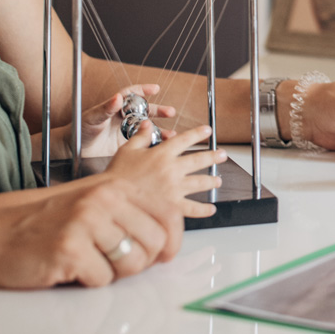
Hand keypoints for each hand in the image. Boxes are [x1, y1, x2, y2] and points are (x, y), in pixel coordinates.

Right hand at [0, 126, 225, 287]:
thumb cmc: (38, 223)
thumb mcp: (86, 202)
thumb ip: (125, 212)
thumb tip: (166, 237)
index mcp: (111, 186)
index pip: (167, 213)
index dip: (172, 241)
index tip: (165, 255)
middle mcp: (103, 200)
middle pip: (154, 243)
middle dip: (141, 262)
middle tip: (115, 265)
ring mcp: (86, 223)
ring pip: (132, 263)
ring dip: (115, 273)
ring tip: (90, 265)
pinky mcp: (70, 250)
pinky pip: (102, 280)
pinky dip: (87, 281)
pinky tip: (68, 269)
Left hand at [76, 84, 176, 157]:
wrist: (75, 151)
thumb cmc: (80, 130)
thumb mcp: (91, 117)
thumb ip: (105, 108)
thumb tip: (117, 97)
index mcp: (116, 108)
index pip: (132, 95)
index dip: (143, 90)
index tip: (155, 88)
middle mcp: (124, 118)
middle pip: (146, 111)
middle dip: (159, 111)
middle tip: (170, 112)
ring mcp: (127, 132)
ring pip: (148, 129)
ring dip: (160, 130)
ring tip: (171, 134)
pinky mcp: (128, 146)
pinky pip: (143, 143)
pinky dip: (153, 145)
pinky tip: (162, 147)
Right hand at [102, 122, 228, 219]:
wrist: (112, 198)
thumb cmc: (117, 175)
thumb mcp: (127, 150)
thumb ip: (140, 136)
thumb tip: (146, 124)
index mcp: (162, 153)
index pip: (184, 139)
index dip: (197, 133)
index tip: (207, 130)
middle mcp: (171, 169)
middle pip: (198, 160)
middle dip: (213, 156)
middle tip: (222, 154)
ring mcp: (174, 188)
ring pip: (199, 183)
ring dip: (211, 180)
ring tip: (218, 180)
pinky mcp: (172, 206)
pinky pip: (192, 208)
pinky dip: (203, 209)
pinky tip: (211, 209)